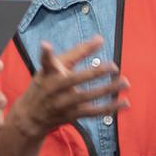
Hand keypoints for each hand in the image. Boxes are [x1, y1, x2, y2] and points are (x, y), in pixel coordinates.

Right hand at [8, 39, 124, 141]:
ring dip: (107, 90)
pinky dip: (109, 108)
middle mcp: (54, 88)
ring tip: (125, 82)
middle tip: (113, 66)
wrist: (31, 116)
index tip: (49, 44)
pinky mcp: (72, 115)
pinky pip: (93, 112)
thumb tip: (100, 39)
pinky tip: (124, 103)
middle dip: (94, 73)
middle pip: (75, 79)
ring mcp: (63, 103)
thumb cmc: (45, 84)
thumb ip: (75, 53)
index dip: (49, 52)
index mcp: (48, 72)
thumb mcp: (51, 67)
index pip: (50, 60)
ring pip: (87, 97)